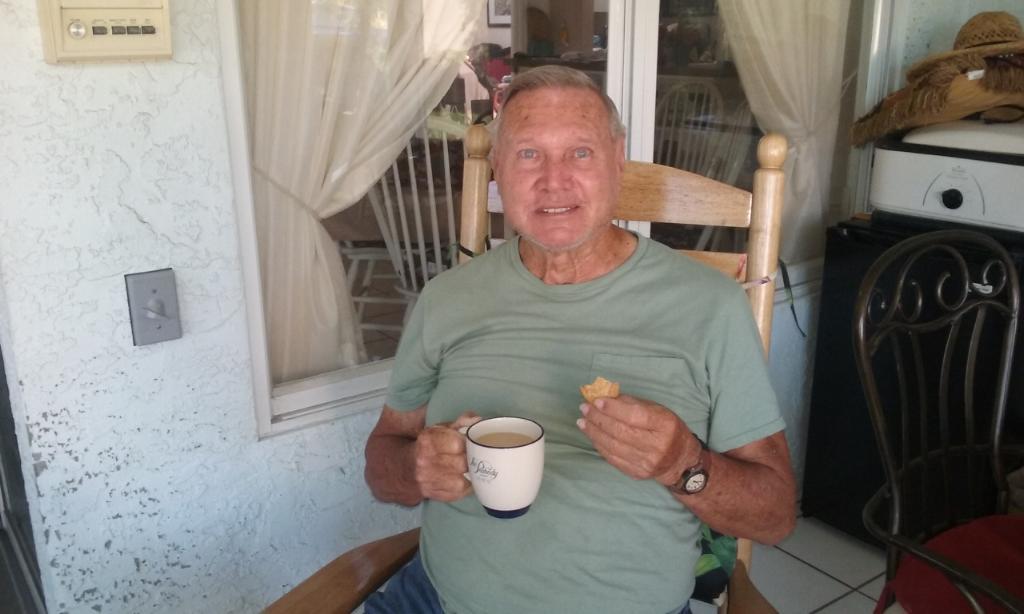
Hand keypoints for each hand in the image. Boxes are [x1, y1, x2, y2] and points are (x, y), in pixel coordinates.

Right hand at [412, 412, 480, 501]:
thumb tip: (479, 420)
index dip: (468, 444)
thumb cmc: (429, 445)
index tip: (470, 444)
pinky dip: (464, 488)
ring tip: (469, 469)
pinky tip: (463, 479)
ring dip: (468, 476)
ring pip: (460, 482)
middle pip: (461, 464)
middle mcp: (425, 461)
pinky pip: (457, 495)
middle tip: (473, 457)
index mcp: (427, 440)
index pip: (457, 444)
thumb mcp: (441, 429)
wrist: (405, 467)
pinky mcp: (432, 494)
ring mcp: (427, 480)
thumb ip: (461, 422)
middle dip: (470, 460)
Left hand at [577, 396, 699, 486]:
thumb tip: (606, 397)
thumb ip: (633, 404)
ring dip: (594, 432)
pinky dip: (600, 446)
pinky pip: (613, 459)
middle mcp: (658, 445)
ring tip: (583, 421)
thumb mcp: (658, 411)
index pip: (636, 416)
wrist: (681, 461)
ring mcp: (647, 462)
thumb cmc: (667, 430)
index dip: (614, 409)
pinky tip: (592, 436)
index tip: (597, 401)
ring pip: (614, 446)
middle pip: (621, 431)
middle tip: (584, 409)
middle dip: (599, 419)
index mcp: (665, 425)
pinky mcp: (638, 473)